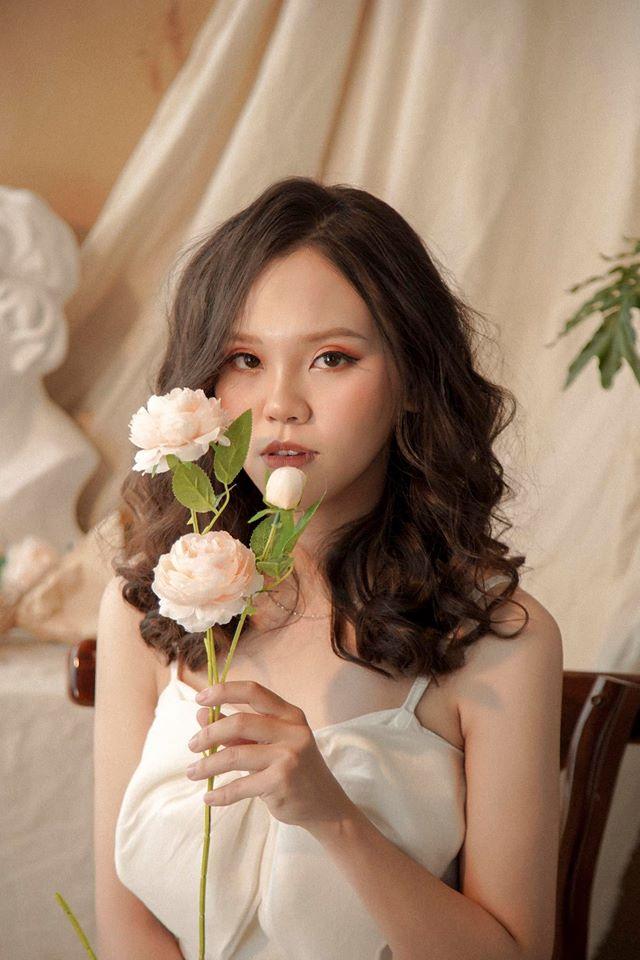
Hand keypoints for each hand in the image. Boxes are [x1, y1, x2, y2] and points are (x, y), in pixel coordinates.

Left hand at [185, 680, 354, 829]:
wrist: (325, 805)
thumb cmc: (293, 769)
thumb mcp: (270, 744)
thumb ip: (239, 730)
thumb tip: (201, 716)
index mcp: (290, 714)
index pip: (253, 691)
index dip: (224, 691)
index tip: (199, 698)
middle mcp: (292, 731)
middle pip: (240, 722)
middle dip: (209, 734)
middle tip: (191, 745)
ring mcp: (288, 756)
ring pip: (235, 755)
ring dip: (207, 765)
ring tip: (192, 772)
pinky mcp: (281, 782)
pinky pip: (240, 786)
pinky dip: (220, 793)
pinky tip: (208, 797)